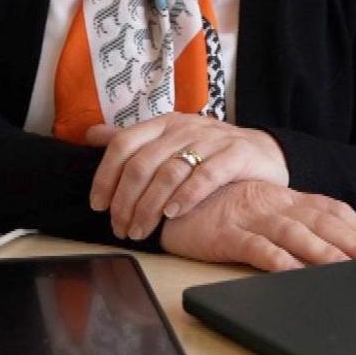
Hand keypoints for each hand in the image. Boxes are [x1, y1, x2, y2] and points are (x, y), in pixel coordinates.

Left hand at [86, 113, 287, 240]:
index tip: (98, 205)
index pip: (123, 144)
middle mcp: (184, 128)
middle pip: (143, 164)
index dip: (106, 176)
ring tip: (142, 230)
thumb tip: (91, 135)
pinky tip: (174, 214)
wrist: (265, 152)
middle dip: (126, 201)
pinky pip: (206, 175)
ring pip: (170, 173)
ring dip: (150, 206)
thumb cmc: (211, 152)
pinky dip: (186, 196)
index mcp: (164, 124)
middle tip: (121, 228)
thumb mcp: (171, 141)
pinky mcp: (236, 154)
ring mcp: (211, 139)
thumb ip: (133, 141)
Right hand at [160, 180, 355, 270]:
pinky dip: (278, 261)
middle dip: (354, 242)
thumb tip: (329, 247)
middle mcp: (275, 204)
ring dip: (324, 252)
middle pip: (323, 221)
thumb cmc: (218, 207)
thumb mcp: (260, 211)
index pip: (333, 210)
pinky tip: (295, 273)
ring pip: (296, 234)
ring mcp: (252, 217)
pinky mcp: (227, 233)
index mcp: (286, 198)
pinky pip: (256, 247)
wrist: (168, 196)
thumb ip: (291, 224)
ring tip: (348, 271)